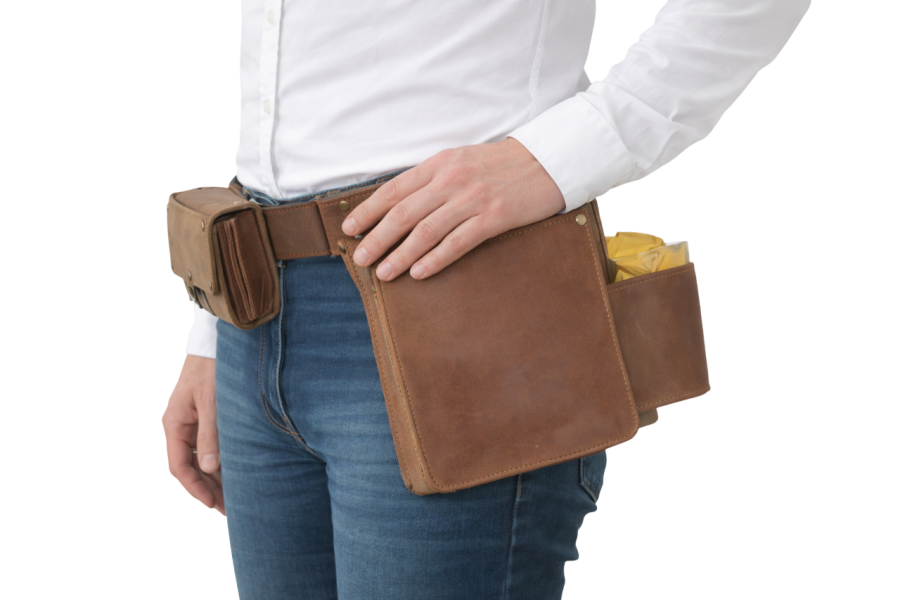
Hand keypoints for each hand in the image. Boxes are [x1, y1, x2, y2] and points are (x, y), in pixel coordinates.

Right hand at [162, 355, 224, 516]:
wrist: (215, 344)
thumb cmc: (212, 369)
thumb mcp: (212, 402)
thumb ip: (211, 434)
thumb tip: (211, 469)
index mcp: (174, 425)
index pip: (180, 467)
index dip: (195, 488)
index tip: (213, 504)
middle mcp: (179, 427)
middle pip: (190, 467)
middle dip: (207, 489)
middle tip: (229, 510)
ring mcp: (191, 423)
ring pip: (200, 460)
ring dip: (214, 479)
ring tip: (232, 499)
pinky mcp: (204, 419)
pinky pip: (208, 448)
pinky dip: (219, 463)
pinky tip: (234, 475)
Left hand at [341, 137, 565, 280]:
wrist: (547, 162)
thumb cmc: (501, 165)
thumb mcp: (461, 161)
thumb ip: (432, 179)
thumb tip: (398, 206)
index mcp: (440, 164)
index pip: (394, 189)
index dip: (368, 211)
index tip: (350, 229)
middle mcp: (452, 180)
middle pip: (403, 213)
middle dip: (377, 238)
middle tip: (359, 258)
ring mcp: (473, 199)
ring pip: (426, 231)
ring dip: (400, 255)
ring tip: (383, 272)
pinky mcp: (494, 218)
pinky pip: (457, 243)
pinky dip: (435, 259)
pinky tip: (419, 273)